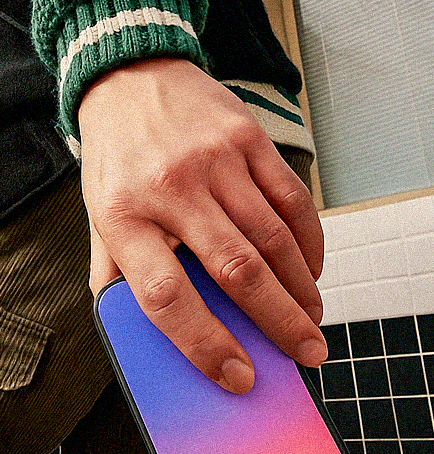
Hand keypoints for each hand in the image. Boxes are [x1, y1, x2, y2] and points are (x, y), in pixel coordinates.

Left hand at [79, 58, 326, 392]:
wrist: (130, 77)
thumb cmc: (118, 162)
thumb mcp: (99, 220)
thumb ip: (118, 279)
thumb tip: (142, 341)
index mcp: (125, 219)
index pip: (166, 297)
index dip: (205, 344)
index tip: (237, 376)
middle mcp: (171, 188)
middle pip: (238, 271)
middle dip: (282, 323)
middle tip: (307, 353)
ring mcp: (214, 160)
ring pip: (274, 240)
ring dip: (302, 289)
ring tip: (313, 319)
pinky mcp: (249, 139)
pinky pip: (292, 200)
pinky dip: (310, 243)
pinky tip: (312, 270)